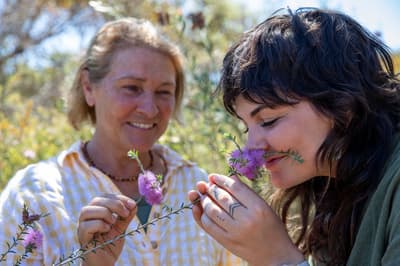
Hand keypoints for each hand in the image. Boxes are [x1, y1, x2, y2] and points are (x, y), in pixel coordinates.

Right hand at [77, 194, 136, 265]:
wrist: (104, 264)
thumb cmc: (110, 245)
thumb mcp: (121, 228)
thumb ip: (125, 217)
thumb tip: (133, 204)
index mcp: (96, 212)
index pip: (104, 197)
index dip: (118, 198)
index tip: (132, 204)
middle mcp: (87, 218)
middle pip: (96, 200)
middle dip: (114, 204)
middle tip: (126, 213)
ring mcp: (82, 227)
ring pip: (87, 210)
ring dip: (104, 213)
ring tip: (113, 222)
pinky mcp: (82, 238)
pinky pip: (86, 226)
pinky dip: (99, 225)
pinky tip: (107, 230)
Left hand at [188, 174, 303, 265]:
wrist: (276, 256)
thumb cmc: (271, 227)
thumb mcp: (264, 207)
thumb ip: (247, 192)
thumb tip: (230, 177)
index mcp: (258, 208)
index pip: (234, 188)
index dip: (221, 180)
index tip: (213, 176)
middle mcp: (246, 220)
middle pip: (222, 198)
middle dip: (211, 189)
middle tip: (208, 185)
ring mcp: (235, 232)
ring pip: (212, 210)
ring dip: (205, 200)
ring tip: (205, 196)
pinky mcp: (227, 242)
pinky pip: (209, 225)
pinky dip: (203, 215)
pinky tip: (204, 210)